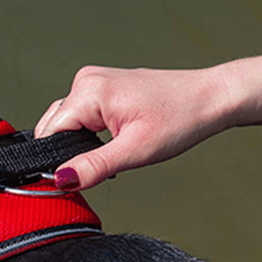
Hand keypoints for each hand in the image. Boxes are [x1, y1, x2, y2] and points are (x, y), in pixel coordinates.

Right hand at [34, 65, 232, 189]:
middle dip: (68, 152)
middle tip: (104, 166)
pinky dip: (89, 133)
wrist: (211, 98)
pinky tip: (114, 140)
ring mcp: (93, 81)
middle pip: (55, 127)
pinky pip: (81, 115)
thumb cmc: (181, 119)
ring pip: (67, 122)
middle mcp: (86, 81)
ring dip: (80, 143)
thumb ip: (94, 166)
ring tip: (114, 150)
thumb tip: (61, 180)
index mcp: (89, 91)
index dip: (57, 160)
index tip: (77, 178)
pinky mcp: (103, 87)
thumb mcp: (136, 151)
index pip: (50, 133)